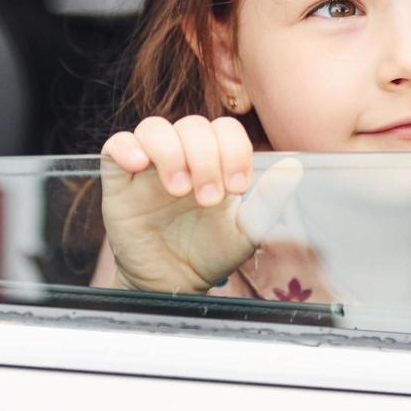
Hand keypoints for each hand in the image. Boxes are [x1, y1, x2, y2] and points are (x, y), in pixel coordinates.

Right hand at [100, 115, 300, 293]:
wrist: (171, 284)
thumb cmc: (209, 254)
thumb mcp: (246, 232)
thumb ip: (268, 200)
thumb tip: (294, 166)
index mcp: (214, 161)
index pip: (224, 129)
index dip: (233, 150)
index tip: (236, 188)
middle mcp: (181, 156)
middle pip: (192, 125)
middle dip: (204, 158)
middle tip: (207, 198)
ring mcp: (148, 166)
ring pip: (154, 128)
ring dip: (170, 152)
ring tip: (178, 188)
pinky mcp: (119, 181)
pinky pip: (115, 146)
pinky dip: (127, 147)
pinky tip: (139, 166)